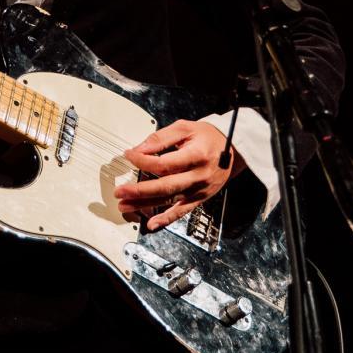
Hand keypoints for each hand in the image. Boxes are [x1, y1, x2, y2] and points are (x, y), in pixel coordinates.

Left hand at [115, 119, 243, 230]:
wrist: (233, 150)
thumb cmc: (207, 137)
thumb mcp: (184, 128)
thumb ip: (161, 138)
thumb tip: (139, 148)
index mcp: (196, 156)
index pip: (164, 163)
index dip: (143, 161)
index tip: (128, 155)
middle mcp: (198, 176)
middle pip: (165, 186)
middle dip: (139, 190)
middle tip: (119, 191)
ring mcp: (199, 191)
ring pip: (169, 201)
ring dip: (145, 205)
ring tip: (125, 205)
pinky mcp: (199, 199)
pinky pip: (181, 212)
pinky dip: (166, 220)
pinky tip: (151, 224)